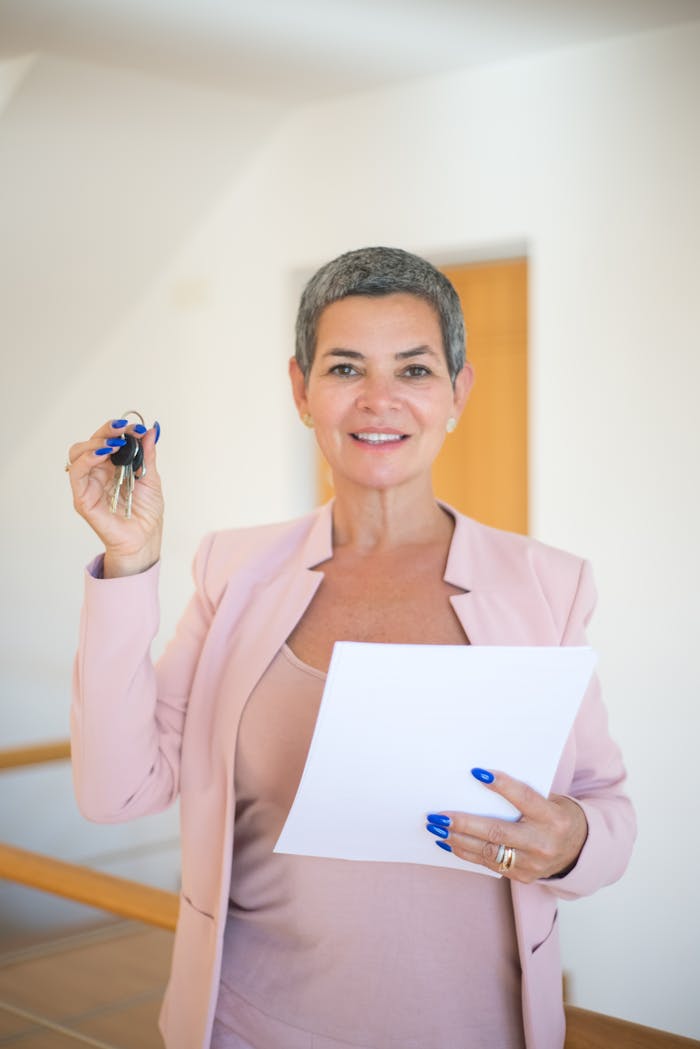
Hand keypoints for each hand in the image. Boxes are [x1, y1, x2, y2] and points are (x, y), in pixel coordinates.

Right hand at [67, 418, 163, 575]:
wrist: (145, 538)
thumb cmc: (146, 512)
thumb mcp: (152, 478)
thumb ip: (147, 454)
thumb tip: (151, 430)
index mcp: (113, 465)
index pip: (108, 439)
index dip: (119, 430)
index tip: (137, 428)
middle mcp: (98, 472)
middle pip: (91, 442)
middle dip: (106, 431)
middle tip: (123, 429)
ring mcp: (88, 484)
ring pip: (78, 453)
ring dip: (95, 443)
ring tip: (114, 444)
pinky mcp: (82, 497)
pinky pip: (77, 474)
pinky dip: (87, 459)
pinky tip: (103, 454)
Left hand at [426, 769, 588, 882]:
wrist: (579, 850)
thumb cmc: (557, 816)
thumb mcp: (550, 800)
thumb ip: (523, 796)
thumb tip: (482, 781)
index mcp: (552, 817)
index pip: (524, 798)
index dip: (501, 785)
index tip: (477, 773)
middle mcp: (542, 842)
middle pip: (497, 832)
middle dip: (464, 824)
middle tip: (438, 816)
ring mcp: (532, 863)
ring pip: (488, 852)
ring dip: (458, 840)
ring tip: (436, 828)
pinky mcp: (523, 876)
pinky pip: (489, 865)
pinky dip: (466, 853)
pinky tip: (448, 843)